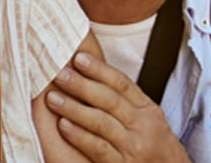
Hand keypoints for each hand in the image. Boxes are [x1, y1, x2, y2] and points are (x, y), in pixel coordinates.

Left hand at [47, 52, 188, 161]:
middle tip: (59, 73)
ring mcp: (133, 147)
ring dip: (74, 108)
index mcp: (149, 111)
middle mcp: (143, 126)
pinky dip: (79, 136)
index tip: (79, 58)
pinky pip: (98, 148)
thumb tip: (97, 80)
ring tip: (53, 98)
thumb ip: (128, 105)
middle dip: (81, 84)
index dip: (99, 69)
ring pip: (101, 122)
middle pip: (109, 99)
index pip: (122, 84)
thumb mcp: (151, 124)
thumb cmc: (157, 152)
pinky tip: (63, 126)